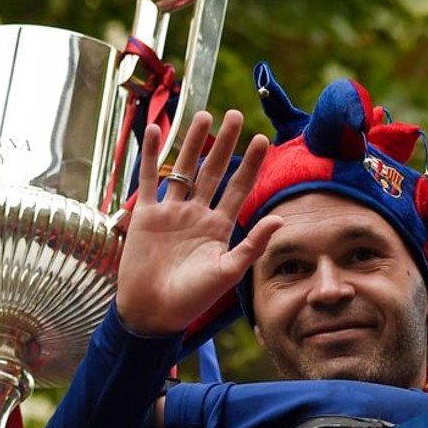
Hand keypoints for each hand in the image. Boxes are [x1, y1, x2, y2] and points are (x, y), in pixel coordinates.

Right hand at [115, 110, 282, 335]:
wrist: (154, 312)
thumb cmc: (193, 297)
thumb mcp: (228, 271)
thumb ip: (252, 244)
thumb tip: (280, 219)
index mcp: (219, 226)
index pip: (239, 188)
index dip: (250, 164)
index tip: (262, 139)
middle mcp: (197, 214)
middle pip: (213, 171)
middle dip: (224, 144)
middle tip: (236, 114)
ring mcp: (171, 212)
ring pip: (183, 169)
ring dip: (192, 143)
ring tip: (203, 115)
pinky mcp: (146, 215)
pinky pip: (148, 179)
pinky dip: (149, 155)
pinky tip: (151, 130)